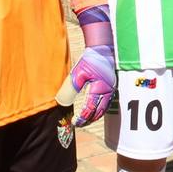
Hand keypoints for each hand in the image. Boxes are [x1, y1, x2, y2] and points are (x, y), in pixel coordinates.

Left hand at [57, 4, 116, 125]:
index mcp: (99, 89)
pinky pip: (106, 102)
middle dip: (88, 120)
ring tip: (85, 120)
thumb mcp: (77, 74)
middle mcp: (107, 91)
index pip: (90, 109)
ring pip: (104, 108)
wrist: (103, 47)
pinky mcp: (111, 85)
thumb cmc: (90, 59)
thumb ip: (70, 89)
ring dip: (94, 116)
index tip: (73, 122)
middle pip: (98, 112)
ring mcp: (111, 89)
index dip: (81, 118)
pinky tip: (93, 109)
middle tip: (78, 124)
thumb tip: (61, 102)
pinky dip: (99, 109)